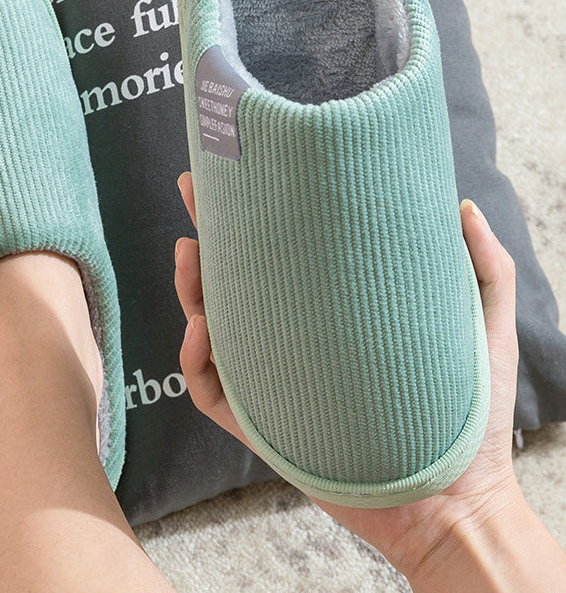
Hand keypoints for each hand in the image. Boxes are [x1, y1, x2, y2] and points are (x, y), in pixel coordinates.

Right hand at [174, 171, 524, 582]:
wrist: (458, 502)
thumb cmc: (472, 419)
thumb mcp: (486, 330)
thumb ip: (486, 267)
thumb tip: (463, 204)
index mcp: (330, 316)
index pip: (281, 259)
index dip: (252, 217)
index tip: (231, 172)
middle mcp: (295, 343)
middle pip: (233, 285)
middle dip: (205, 240)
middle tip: (194, 197)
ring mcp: (275, 382)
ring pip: (211, 329)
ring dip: (190, 291)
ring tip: (191, 256)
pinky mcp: (263, 425)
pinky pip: (212, 393)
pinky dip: (196, 361)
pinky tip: (203, 331)